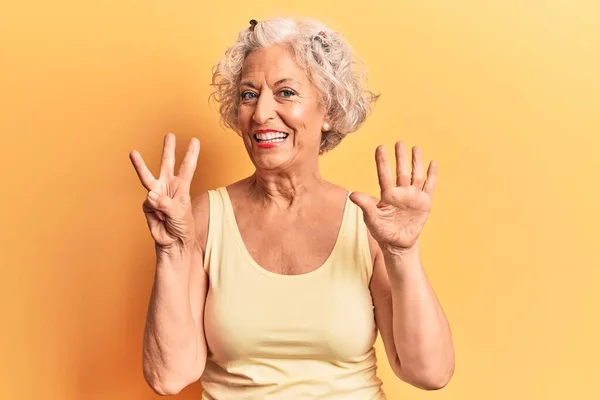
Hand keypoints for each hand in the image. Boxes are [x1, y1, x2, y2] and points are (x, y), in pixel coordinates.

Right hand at [129, 133, 199, 248]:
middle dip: (168, 149)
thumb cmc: (182, 227)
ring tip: (133, 152)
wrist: (173, 243)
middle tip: (169, 134)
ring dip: (140, 165)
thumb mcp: (180, 213)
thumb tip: (150, 195)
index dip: (191, 154)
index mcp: (182, 187)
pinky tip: (160, 217)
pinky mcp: (147, 205)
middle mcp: (169, 187)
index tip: (195, 140)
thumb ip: (166, 203)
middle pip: (167, 164)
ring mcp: (156, 195)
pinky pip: (148, 202)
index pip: (188, 167)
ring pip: (147, 177)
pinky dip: (155, 209)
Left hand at [349, 141, 437, 251]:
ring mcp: (413, 196)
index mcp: (387, 195)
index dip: (382, 162)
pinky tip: (432, 164)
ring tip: (415, 148)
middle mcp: (401, 192)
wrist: (398, 244)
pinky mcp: (425, 203)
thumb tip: (353, 195)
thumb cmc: (382, 231)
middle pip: (401, 172)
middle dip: (401, 158)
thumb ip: (365, 206)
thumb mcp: (372, 220)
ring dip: (416, 162)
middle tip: (399, 143)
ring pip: (416, 175)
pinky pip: (429, 187)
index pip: (384, 175)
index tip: (380, 147)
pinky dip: (432, 176)